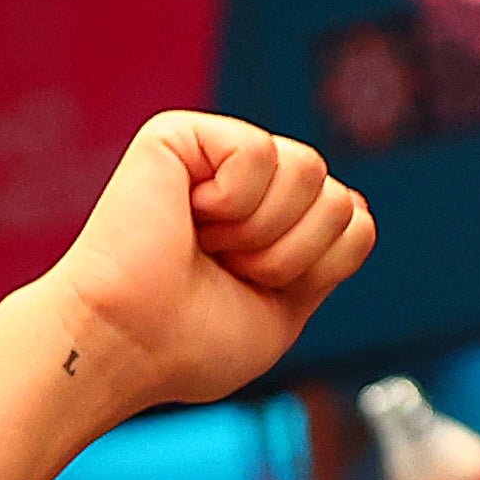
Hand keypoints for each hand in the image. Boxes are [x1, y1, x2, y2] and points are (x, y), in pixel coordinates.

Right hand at [35, 114, 374, 422]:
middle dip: (292, 253)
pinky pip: (259, 151)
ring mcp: (216, 156)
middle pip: (338, 197)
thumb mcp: (285, 312)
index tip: (257, 291)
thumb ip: (329, 260)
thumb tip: (355, 204)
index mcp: (270, 225)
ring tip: (207, 245)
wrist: (124, 345)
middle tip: (225, 270)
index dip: (318, 268)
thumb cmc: (186, 345)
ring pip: (310, 169)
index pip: (354, 221)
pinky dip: (232, 201)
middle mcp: (246, 186)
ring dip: (264, 231)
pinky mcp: (181, 135)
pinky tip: (188, 216)